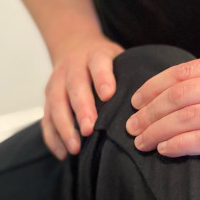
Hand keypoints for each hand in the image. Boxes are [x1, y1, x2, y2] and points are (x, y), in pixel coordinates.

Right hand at [42, 34, 123, 158]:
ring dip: (64, 127)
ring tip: (75, 148)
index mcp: (94, 54)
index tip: (108, 95)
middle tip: (90, 129)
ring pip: (56, 103)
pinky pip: (46, 118)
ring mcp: (56, 81)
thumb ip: (130, 74)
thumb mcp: (119, 57)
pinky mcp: (47, 97)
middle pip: (74, 86)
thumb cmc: (105, 61)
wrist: (74, 45)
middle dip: (81, 108)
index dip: (102, 78)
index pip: (98, 63)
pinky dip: (52, 137)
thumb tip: (153, 101)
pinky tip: (63, 153)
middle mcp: (72, 66)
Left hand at [125, 53, 199, 168]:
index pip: (182, 73)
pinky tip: (164, 151)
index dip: (153, 87)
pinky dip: (178, 144)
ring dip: (156, 130)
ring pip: (185, 117)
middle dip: (147, 111)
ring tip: (140, 142)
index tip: (135, 100)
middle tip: (130, 126)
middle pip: (177, 95)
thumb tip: (189, 90)